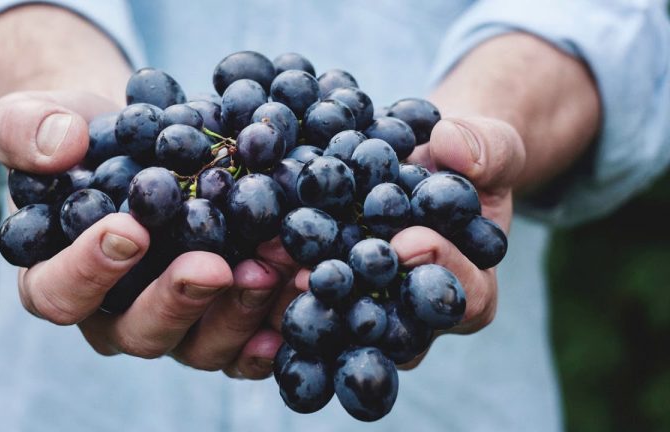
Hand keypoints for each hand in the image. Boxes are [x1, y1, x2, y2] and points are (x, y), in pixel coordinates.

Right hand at [0, 90, 298, 377]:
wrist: (141, 142)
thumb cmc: (82, 137)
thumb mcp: (37, 117)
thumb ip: (27, 129)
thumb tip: (60, 146)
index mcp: (57, 278)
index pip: (59, 293)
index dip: (89, 270)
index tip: (129, 230)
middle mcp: (115, 314)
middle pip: (139, 332)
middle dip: (179, 300)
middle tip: (214, 266)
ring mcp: (174, 323)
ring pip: (200, 345)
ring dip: (240, 311)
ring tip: (274, 267)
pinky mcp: (221, 319)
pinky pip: (247, 343)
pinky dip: (276, 326)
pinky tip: (301, 294)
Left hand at [283, 115, 525, 368]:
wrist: (420, 162)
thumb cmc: (463, 161)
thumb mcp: (490, 146)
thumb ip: (487, 149)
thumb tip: (454, 147)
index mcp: (470, 290)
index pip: (464, 297)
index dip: (440, 270)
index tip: (410, 241)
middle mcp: (417, 317)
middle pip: (393, 326)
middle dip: (358, 298)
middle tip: (322, 273)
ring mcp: (368, 312)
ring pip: (340, 324)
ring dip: (305, 300)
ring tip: (274, 268)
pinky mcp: (328, 296)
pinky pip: (303, 301)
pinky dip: (275, 284)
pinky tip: (248, 265)